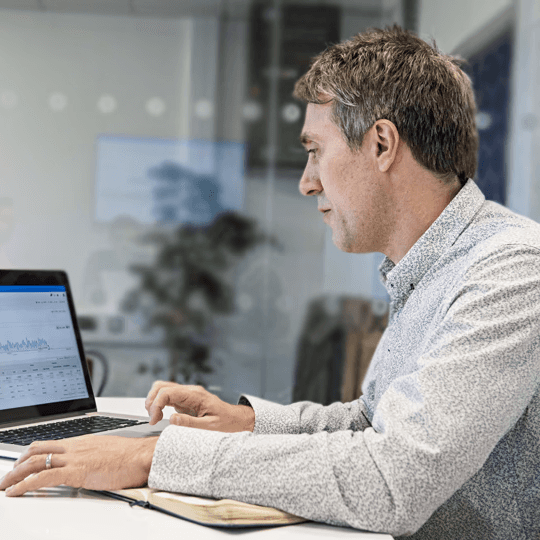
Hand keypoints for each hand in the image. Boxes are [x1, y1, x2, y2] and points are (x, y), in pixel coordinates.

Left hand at [0, 435, 157, 496]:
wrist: (142, 456)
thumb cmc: (131, 456)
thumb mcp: (109, 452)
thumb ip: (94, 457)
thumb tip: (90, 466)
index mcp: (82, 442)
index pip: (50, 444)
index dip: (31, 453)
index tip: (22, 462)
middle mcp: (75, 447)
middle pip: (37, 450)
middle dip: (18, 463)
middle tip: (8, 475)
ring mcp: (75, 457)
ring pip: (35, 462)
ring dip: (15, 474)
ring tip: (5, 485)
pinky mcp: (76, 471)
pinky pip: (43, 476)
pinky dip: (25, 485)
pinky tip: (16, 492)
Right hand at [145, 381, 254, 432]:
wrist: (235, 418)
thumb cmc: (226, 421)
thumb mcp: (210, 426)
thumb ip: (190, 423)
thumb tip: (172, 419)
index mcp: (195, 395)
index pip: (167, 392)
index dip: (156, 404)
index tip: (154, 419)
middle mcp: (190, 391)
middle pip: (161, 386)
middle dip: (151, 401)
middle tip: (152, 418)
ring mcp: (187, 394)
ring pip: (163, 388)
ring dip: (154, 401)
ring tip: (154, 417)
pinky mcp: (185, 399)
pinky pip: (168, 396)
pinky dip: (159, 403)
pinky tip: (161, 415)